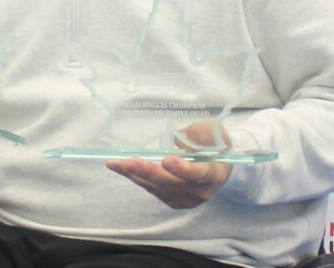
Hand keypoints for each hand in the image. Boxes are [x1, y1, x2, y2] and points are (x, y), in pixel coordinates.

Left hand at [106, 121, 231, 208]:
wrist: (219, 167)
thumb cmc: (213, 144)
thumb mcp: (209, 132)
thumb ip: (193, 135)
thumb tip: (173, 141)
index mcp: (214, 173)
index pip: (199, 174)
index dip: (183, 169)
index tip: (166, 160)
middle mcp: (201, 191)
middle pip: (172, 184)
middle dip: (148, 172)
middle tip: (129, 163)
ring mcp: (187, 199)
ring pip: (158, 188)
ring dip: (135, 175)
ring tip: (115, 164)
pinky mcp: (174, 201)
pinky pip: (153, 190)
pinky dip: (138, 179)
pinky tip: (122, 169)